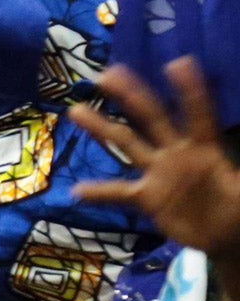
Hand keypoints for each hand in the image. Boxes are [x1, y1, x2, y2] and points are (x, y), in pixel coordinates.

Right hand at [71, 58, 239, 258]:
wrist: (222, 237)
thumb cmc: (236, 209)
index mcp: (204, 149)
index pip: (198, 116)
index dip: (190, 92)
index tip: (179, 63)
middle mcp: (176, 154)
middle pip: (151, 119)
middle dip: (130, 96)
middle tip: (106, 74)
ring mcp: (158, 174)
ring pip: (126, 144)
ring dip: (101, 127)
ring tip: (76, 110)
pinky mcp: (146, 197)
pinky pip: (119, 192)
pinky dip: (98, 193)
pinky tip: (76, 191)